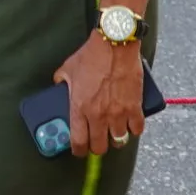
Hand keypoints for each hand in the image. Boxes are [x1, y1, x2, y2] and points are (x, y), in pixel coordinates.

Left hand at [54, 32, 146, 156]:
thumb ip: (61, 82)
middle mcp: (98, 115)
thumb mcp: (68, 68)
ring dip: (116, 139)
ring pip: (119, 141)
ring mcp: (118, 113)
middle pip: (99, 147)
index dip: (79, 151)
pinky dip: (134, 129)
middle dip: (97, 147)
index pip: (78, 142)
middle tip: (97, 141)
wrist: (115, 44)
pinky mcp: (135, 106)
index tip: (80, 150)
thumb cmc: (91, 55)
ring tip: (114, 132)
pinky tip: (130, 124)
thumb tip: (58, 86)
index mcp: (79, 108)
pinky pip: (137, 129)